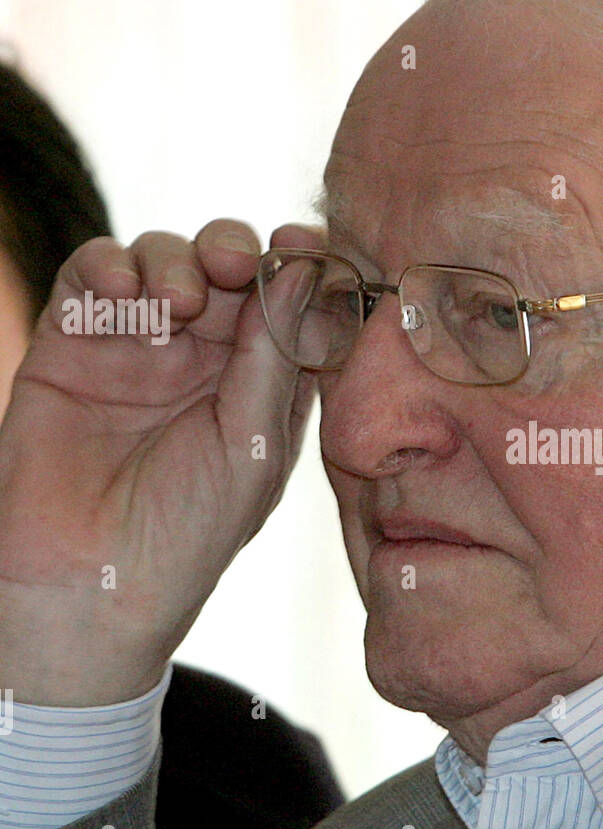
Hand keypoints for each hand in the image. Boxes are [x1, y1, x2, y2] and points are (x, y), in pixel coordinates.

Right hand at [0, 219, 320, 704]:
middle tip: (235, 266)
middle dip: (236, 251)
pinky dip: (108, 264)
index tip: (303, 244)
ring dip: (176, 259)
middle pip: (230, 268)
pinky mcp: (72, 343)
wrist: (83, 584)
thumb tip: (304, 266)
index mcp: (263, 386)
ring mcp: (137, 348)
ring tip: (177, 302)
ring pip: (165, 260)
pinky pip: (93, 275)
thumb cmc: (185, 535)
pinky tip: (121, 291)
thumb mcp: (253, 446)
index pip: (290, 303)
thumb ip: (273, 354)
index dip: (300, 265)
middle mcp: (205, 361)